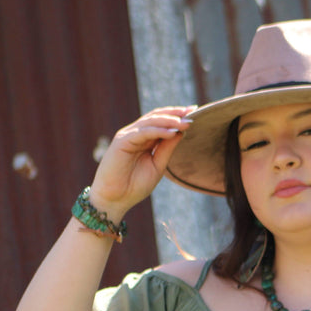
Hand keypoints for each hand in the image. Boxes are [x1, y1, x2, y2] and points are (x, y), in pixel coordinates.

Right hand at [88, 105, 195, 219]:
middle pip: (156, 117)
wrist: (115, 199)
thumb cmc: (134, 185)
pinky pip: (143, 132)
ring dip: (169, 120)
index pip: (161, 122)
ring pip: (151, 121)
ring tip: (185, 122)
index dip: (177, 116)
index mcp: (144, 140)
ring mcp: (128, 135)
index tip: (194, 113)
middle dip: (175, 113)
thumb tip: (180, 131)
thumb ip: (167, 149)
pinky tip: (172, 132)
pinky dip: (158, 131)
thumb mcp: (157, 165)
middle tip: (192, 112)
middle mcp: (136, 134)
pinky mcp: (122, 140)